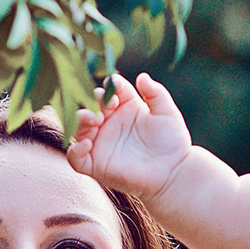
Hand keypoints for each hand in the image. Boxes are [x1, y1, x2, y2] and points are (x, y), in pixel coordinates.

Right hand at [68, 73, 193, 200]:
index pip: (107, 91)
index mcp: (123, 107)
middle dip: (91, 102)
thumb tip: (142, 76)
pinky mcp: (96, 165)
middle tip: (105, 107)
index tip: (115, 89)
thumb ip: (156, 93)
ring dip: (81, 120)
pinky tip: (88, 143)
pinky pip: (75, 158)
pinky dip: (75, 150)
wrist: (173, 172)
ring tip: (95, 119)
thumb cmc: (171, 142)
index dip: (108, 88)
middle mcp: (108, 123)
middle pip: (88, 106)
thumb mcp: (166, 112)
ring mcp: (100, 144)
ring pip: (77, 129)